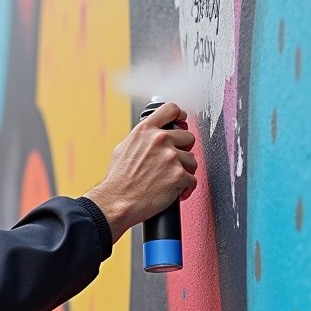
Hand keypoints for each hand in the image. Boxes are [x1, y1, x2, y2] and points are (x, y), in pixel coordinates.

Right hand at [85, 101, 197, 241]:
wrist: (117, 201)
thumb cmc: (118, 181)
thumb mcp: (122, 149)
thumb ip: (141, 139)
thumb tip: (150, 137)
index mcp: (145, 131)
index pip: (171, 109)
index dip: (180, 116)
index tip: (182, 122)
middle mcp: (160, 140)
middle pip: (188, 136)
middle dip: (182, 149)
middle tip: (173, 162)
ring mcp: (171, 157)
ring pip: (192, 160)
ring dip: (184, 170)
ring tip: (170, 180)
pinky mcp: (179, 175)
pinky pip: (192, 179)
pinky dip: (185, 188)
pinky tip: (174, 191)